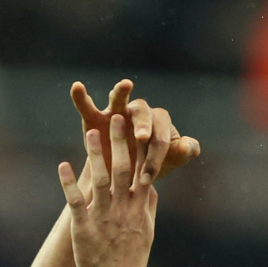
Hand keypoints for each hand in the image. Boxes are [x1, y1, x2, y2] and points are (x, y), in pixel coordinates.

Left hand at [59, 115, 158, 266]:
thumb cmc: (132, 259)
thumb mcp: (148, 232)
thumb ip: (148, 207)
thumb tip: (151, 187)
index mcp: (138, 209)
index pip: (142, 172)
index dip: (140, 148)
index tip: (139, 128)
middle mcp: (122, 209)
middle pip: (121, 170)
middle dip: (119, 143)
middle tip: (117, 118)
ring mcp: (103, 217)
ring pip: (99, 180)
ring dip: (94, 155)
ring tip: (89, 132)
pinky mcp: (83, 226)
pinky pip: (75, 201)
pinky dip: (68, 182)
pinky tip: (62, 164)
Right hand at [70, 79, 200, 185]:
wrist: (122, 176)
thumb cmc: (149, 167)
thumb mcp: (169, 163)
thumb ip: (182, 152)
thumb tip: (189, 145)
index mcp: (160, 123)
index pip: (161, 136)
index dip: (156, 157)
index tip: (148, 180)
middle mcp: (139, 113)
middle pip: (144, 113)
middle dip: (144, 126)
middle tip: (142, 138)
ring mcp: (116, 112)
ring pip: (119, 98)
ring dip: (121, 93)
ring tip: (125, 86)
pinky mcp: (94, 118)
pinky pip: (87, 105)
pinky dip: (81, 97)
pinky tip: (77, 86)